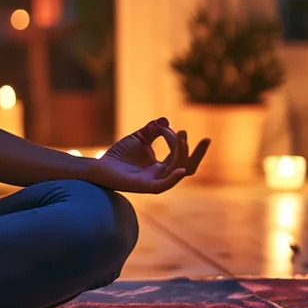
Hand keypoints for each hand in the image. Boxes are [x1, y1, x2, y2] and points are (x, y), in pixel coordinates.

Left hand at [84, 118, 209, 193]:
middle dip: (198, 153)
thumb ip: (153, 130)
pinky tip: (181, 169)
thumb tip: (166, 121)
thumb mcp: (139, 138)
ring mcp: (154, 181)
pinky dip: (174, 178)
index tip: (172, 128)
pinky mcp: (144, 187)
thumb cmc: (119, 155)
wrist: (99, 166)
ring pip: (177, 170)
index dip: (179, 141)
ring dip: (182, 154)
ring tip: (182, 137)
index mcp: (162, 166)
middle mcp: (162, 175)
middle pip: (187, 166)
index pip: (180, 155)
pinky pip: (163, 185)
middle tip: (207, 140)